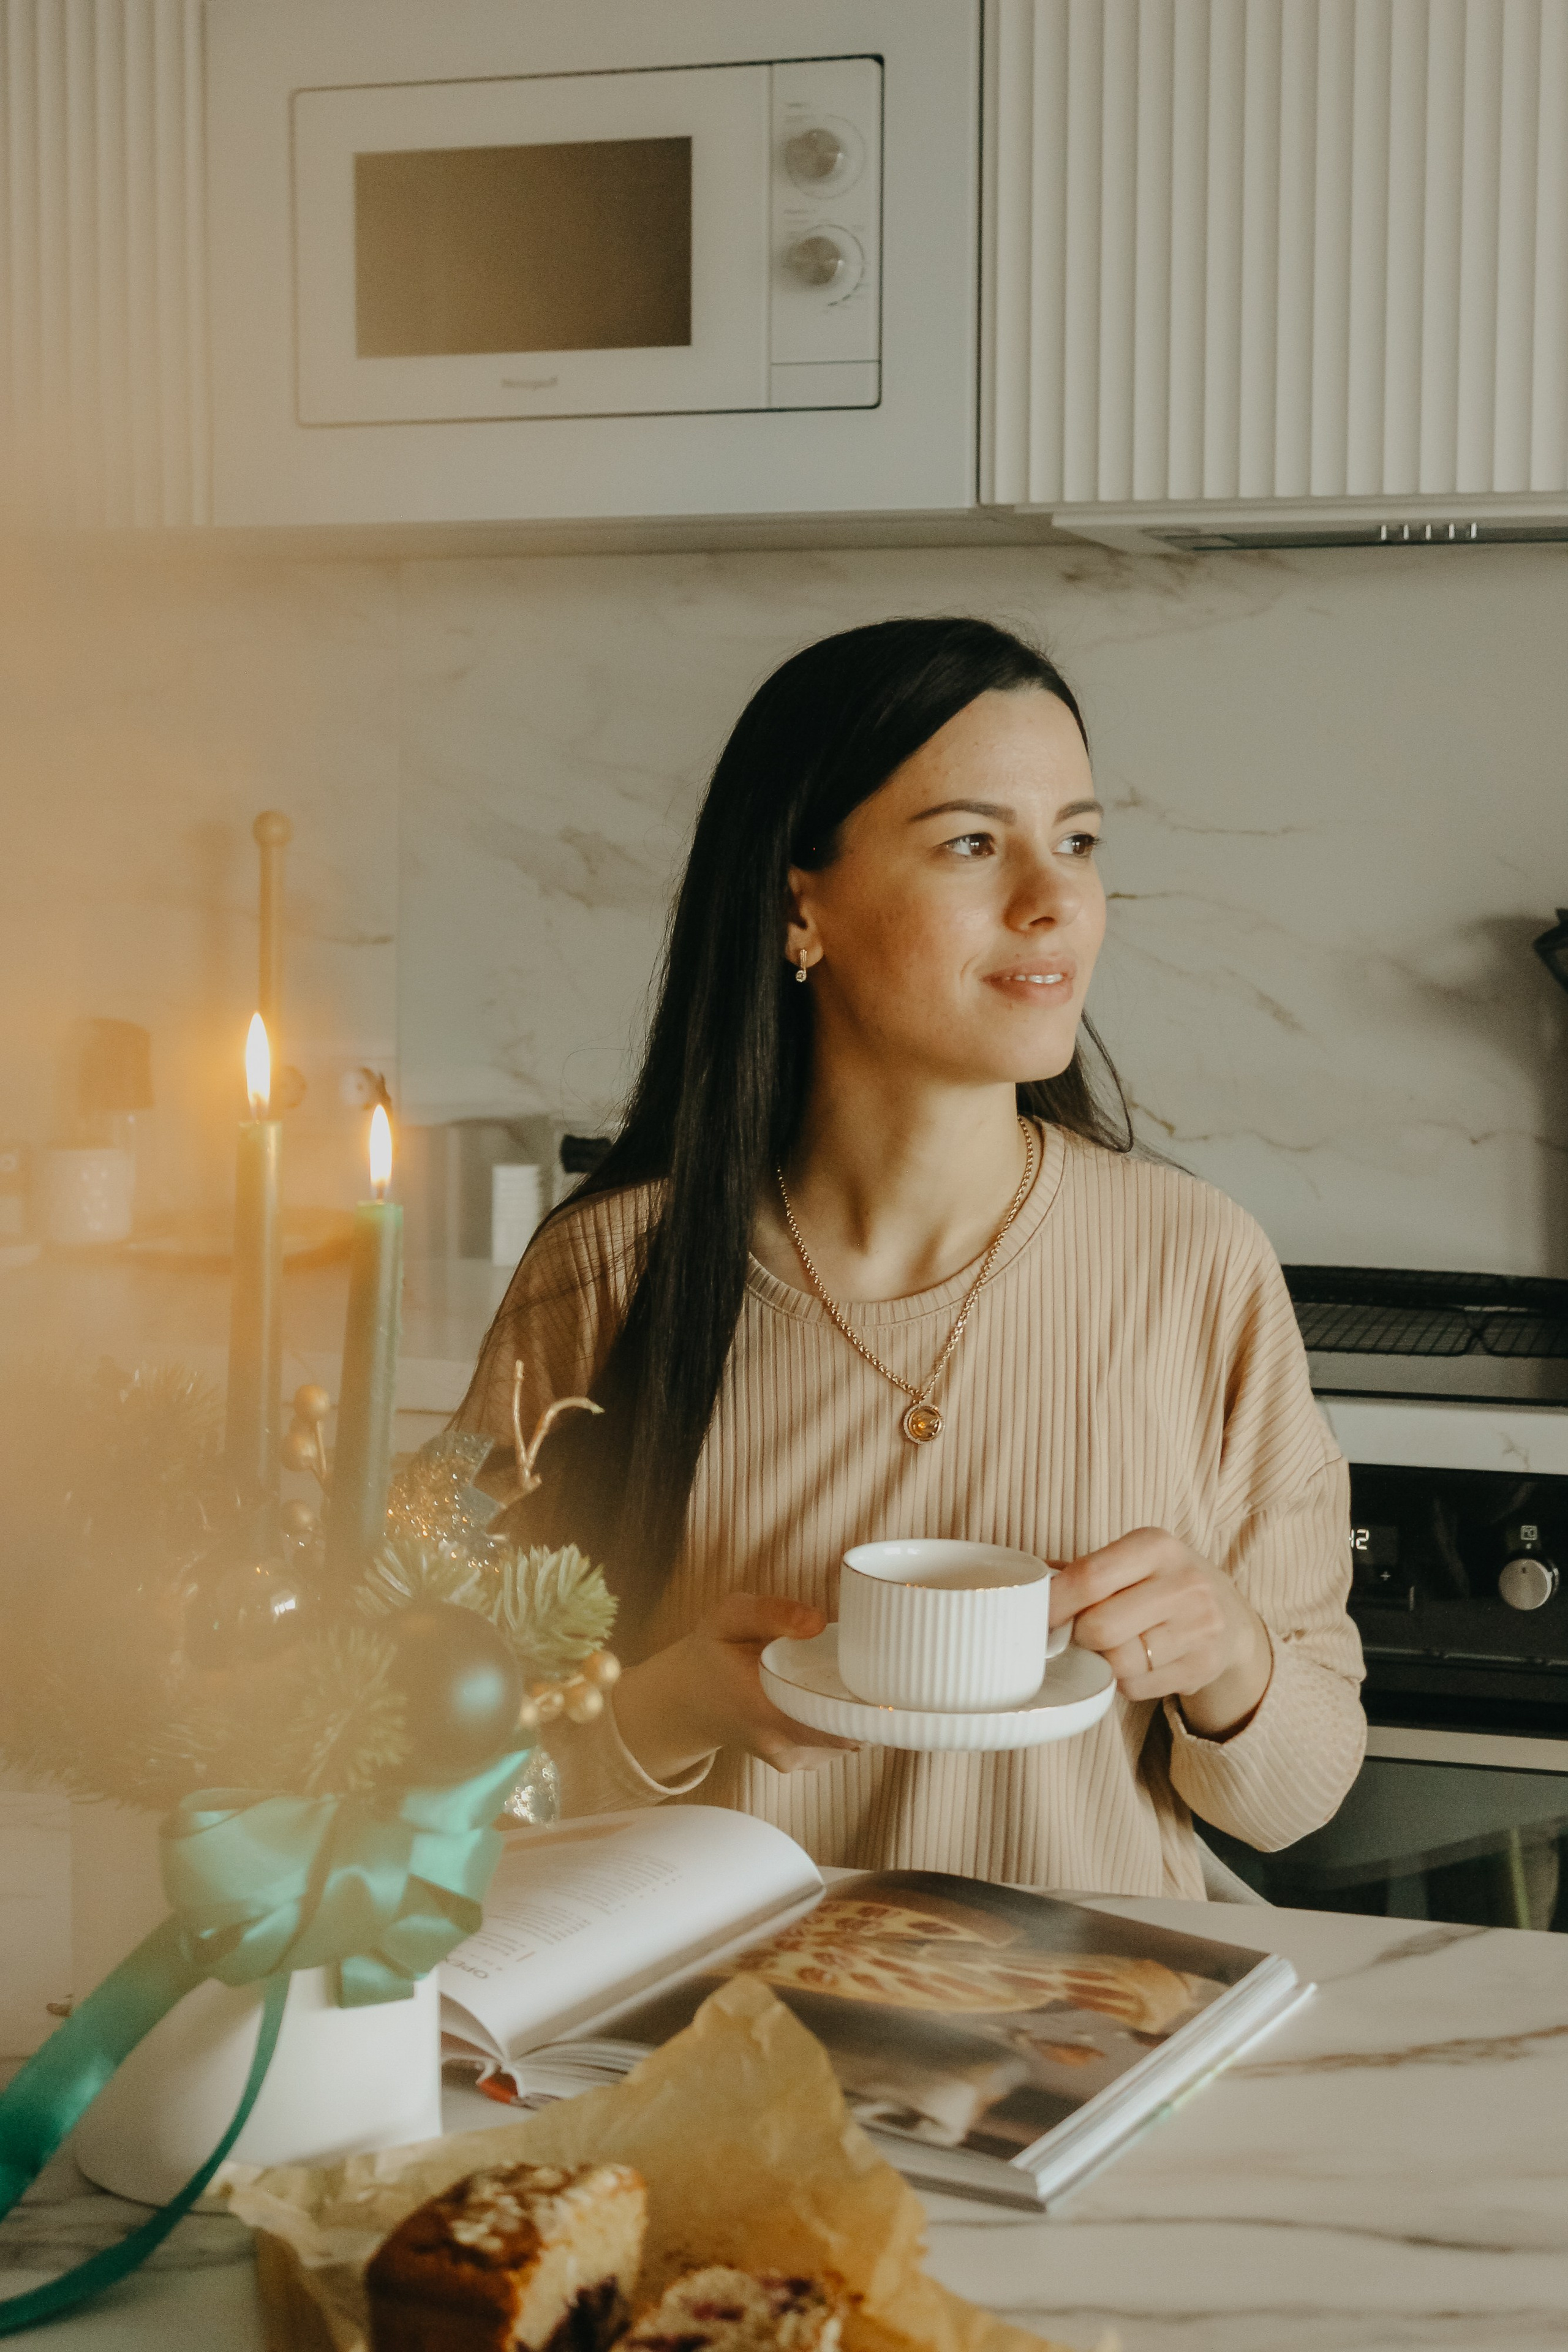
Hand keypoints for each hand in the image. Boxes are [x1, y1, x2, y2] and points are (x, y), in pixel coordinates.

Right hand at [611, 1593, 860, 1781]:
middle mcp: (779, 1743)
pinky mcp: (795, 1762)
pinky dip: (845, 1721)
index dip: (867, 1708)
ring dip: (858, 1712)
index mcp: (762, 1707)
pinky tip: (834, 1694)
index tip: (883, 1682)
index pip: (833, 1725)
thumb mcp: (729, 1617)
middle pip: (850, 1734)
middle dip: (870, 1705)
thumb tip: (818, 1622)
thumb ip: (770, 1612)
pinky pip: (836, 1745)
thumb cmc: (713, 1653)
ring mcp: (788, 1758)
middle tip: (878, 1668)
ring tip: (852, 1677)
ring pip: (848, 1741)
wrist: (687, 1699)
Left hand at [1050, 1528, 1272, 1739]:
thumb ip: (1078, 1573)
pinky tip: (1137, 1662)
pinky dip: (1124, 1680)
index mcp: (1156, 1545)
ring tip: (1112, 1646)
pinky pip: (1136, 1686)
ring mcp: (1200, 1626)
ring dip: (1102, 1661)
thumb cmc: (1158, 1583)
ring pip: (1118, 1663)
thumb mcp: (1129, 1560)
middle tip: (1080, 1633)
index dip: (1054, 1604)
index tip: (1038, 1617)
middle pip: (1100, 1627)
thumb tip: (1023, 1589)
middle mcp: (1185, 1582)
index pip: (1089, 1577)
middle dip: (1079, 1635)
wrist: (1227, 1613)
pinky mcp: (1203, 1666)